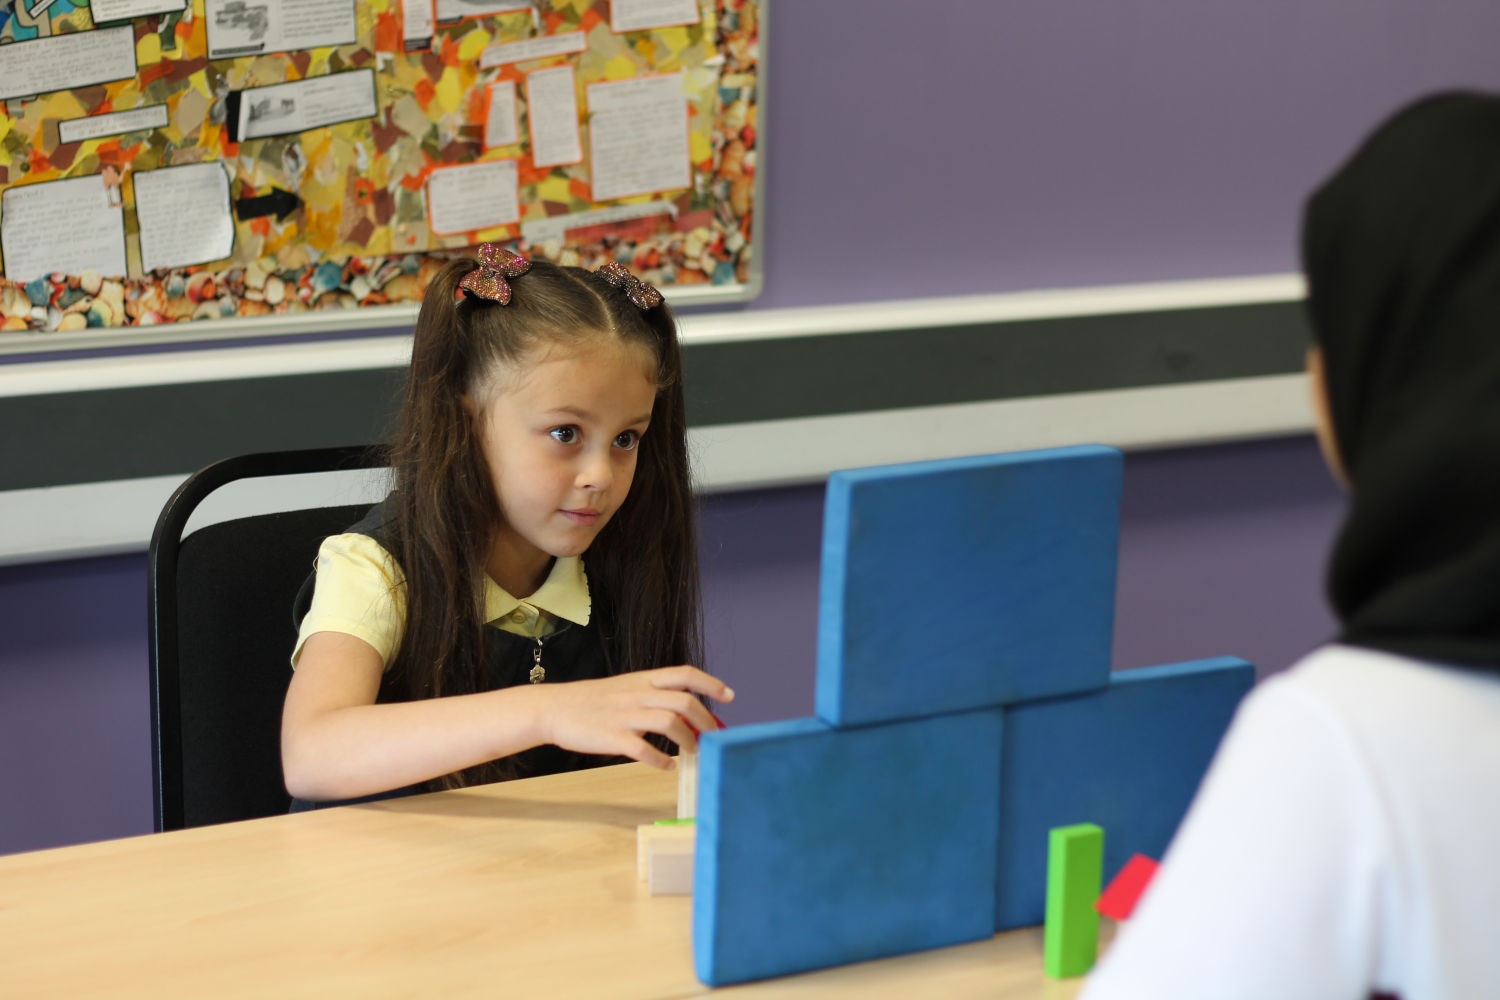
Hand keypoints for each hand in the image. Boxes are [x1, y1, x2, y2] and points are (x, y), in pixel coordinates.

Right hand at [536, 666, 734, 768]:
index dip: (711, 683)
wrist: (554, 708)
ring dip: (688, 740)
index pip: (685, 674)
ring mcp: (625, 716)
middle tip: (714, 735)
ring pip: (670, 724)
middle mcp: (638, 694)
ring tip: (692, 751)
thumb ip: (653, 695)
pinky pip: (644, 750)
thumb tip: (686, 708)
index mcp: (642, 679)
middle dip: (706, 719)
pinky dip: (661, 761)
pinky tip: (667, 766)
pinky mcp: (613, 738)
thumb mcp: (625, 687)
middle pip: (684, 702)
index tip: (729, 696)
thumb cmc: (592, 701)